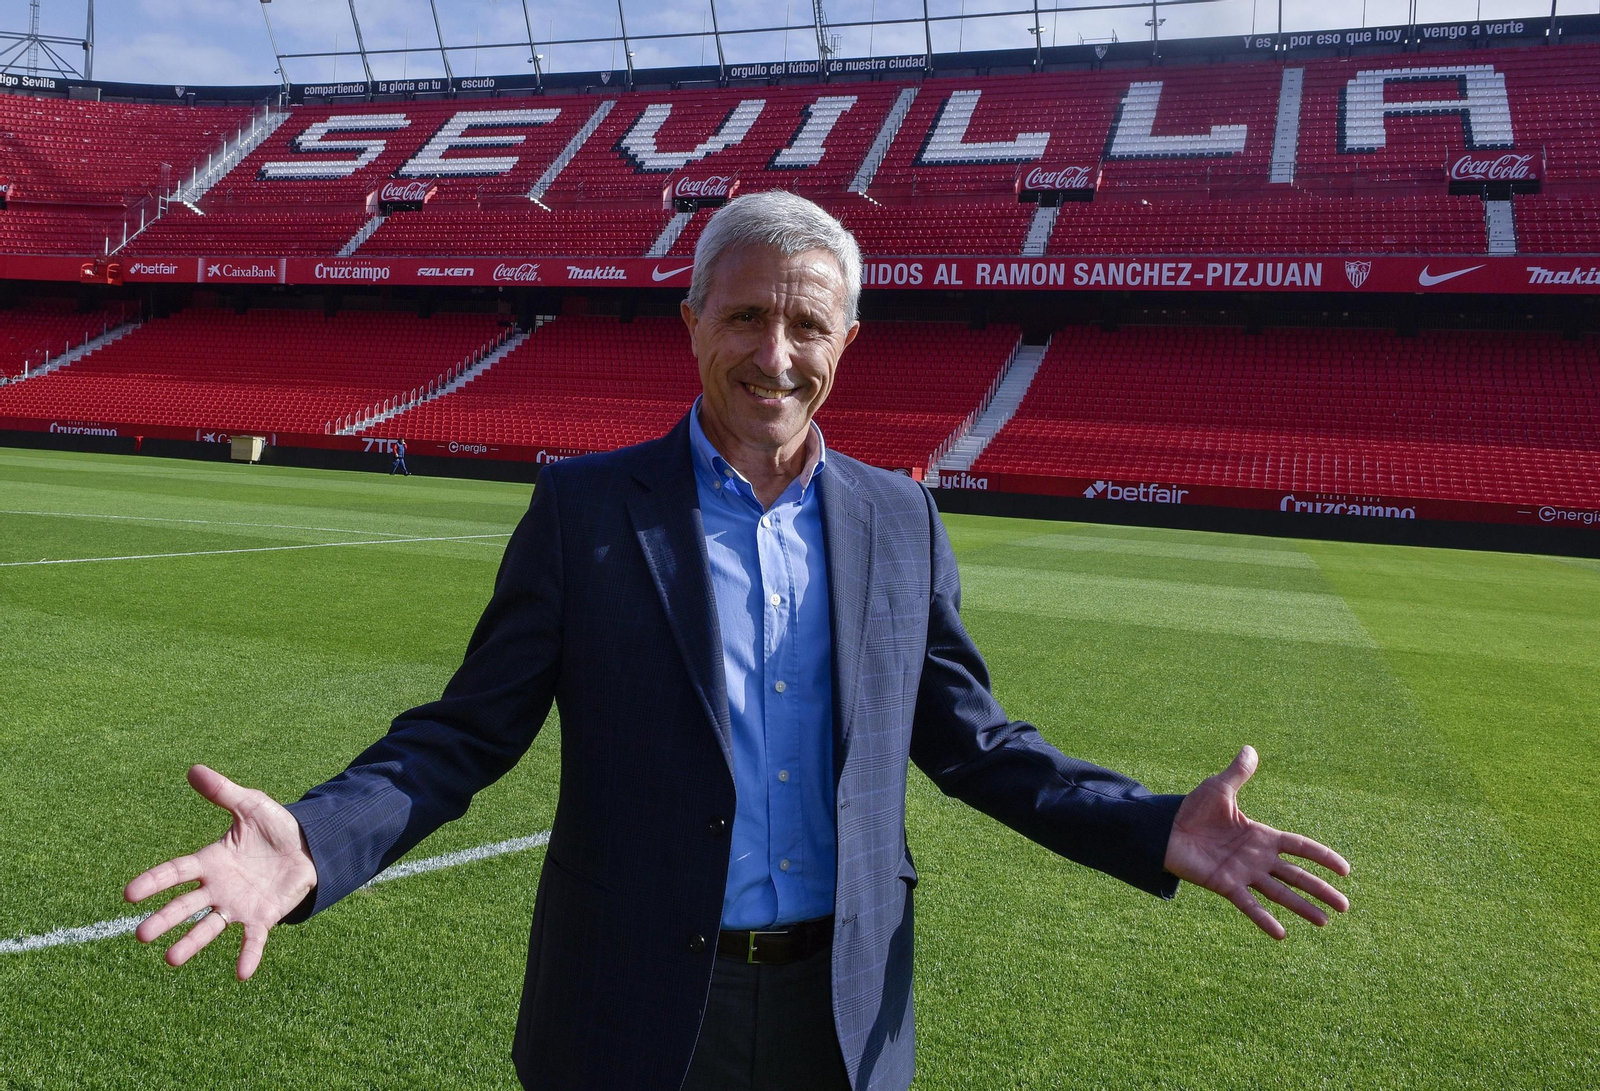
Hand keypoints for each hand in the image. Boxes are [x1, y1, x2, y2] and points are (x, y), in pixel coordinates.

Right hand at [124, 764, 317, 979]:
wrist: (310, 845)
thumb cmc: (275, 826)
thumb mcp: (251, 805)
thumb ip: (223, 792)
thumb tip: (194, 769)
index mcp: (211, 860)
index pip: (176, 871)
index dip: (153, 881)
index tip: (128, 894)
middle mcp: (218, 887)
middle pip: (185, 905)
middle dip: (164, 919)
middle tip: (141, 935)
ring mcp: (238, 905)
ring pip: (209, 927)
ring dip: (192, 943)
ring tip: (172, 960)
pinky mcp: (262, 917)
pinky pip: (253, 939)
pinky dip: (248, 956)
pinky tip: (243, 974)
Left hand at [1163, 746, 1349, 939]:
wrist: (1164, 830)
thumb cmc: (1192, 810)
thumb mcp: (1219, 788)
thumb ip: (1238, 773)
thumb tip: (1250, 748)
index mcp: (1261, 835)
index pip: (1300, 847)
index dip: (1323, 857)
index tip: (1346, 870)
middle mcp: (1257, 858)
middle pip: (1297, 875)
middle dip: (1321, 890)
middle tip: (1345, 907)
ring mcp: (1243, 873)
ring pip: (1280, 893)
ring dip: (1302, 908)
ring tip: (1324, 923)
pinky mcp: (1226, 885)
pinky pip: (1249, 905)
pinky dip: (1264, 919)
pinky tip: (1281, 934)